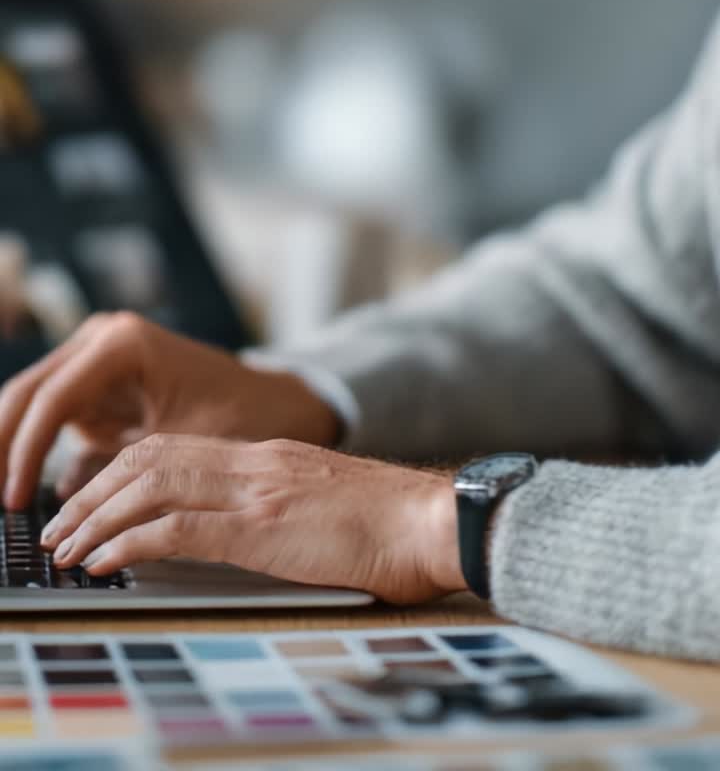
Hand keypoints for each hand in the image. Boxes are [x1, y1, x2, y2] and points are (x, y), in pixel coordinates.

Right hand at [0, 312, 339, 509]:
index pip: (53, 399)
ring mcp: (96, 357)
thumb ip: (118, 468)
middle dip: (3, 446)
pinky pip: (53, 416)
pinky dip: (35, 451)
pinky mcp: (97, 383)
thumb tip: (64, 499)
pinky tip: (19, 489)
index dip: (26, 453)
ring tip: (1, 497)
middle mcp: (102, 339)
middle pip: (27, 393)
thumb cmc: (240, 417)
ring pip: (31, 402)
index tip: (14, 501)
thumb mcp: (179, 446)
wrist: (276, 403)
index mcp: (123, 343)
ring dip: (12, 449)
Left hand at [41, 434, 466, 603]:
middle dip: (94, 489)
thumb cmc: (393, 522)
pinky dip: (130, 542)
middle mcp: (254, 461)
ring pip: (152, 486)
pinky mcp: (262, 528)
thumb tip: (241, 526)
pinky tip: (105, 559)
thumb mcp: (324, 500)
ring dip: (99, 516)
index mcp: (267, 455)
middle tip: (61, 523)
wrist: (434, 520)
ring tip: (67, 544)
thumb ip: (279, 502)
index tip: (91, 497)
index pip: (174, 448)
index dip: (121, 470)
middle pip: (150, 458)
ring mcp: (257, 490)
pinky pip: (179, 528)